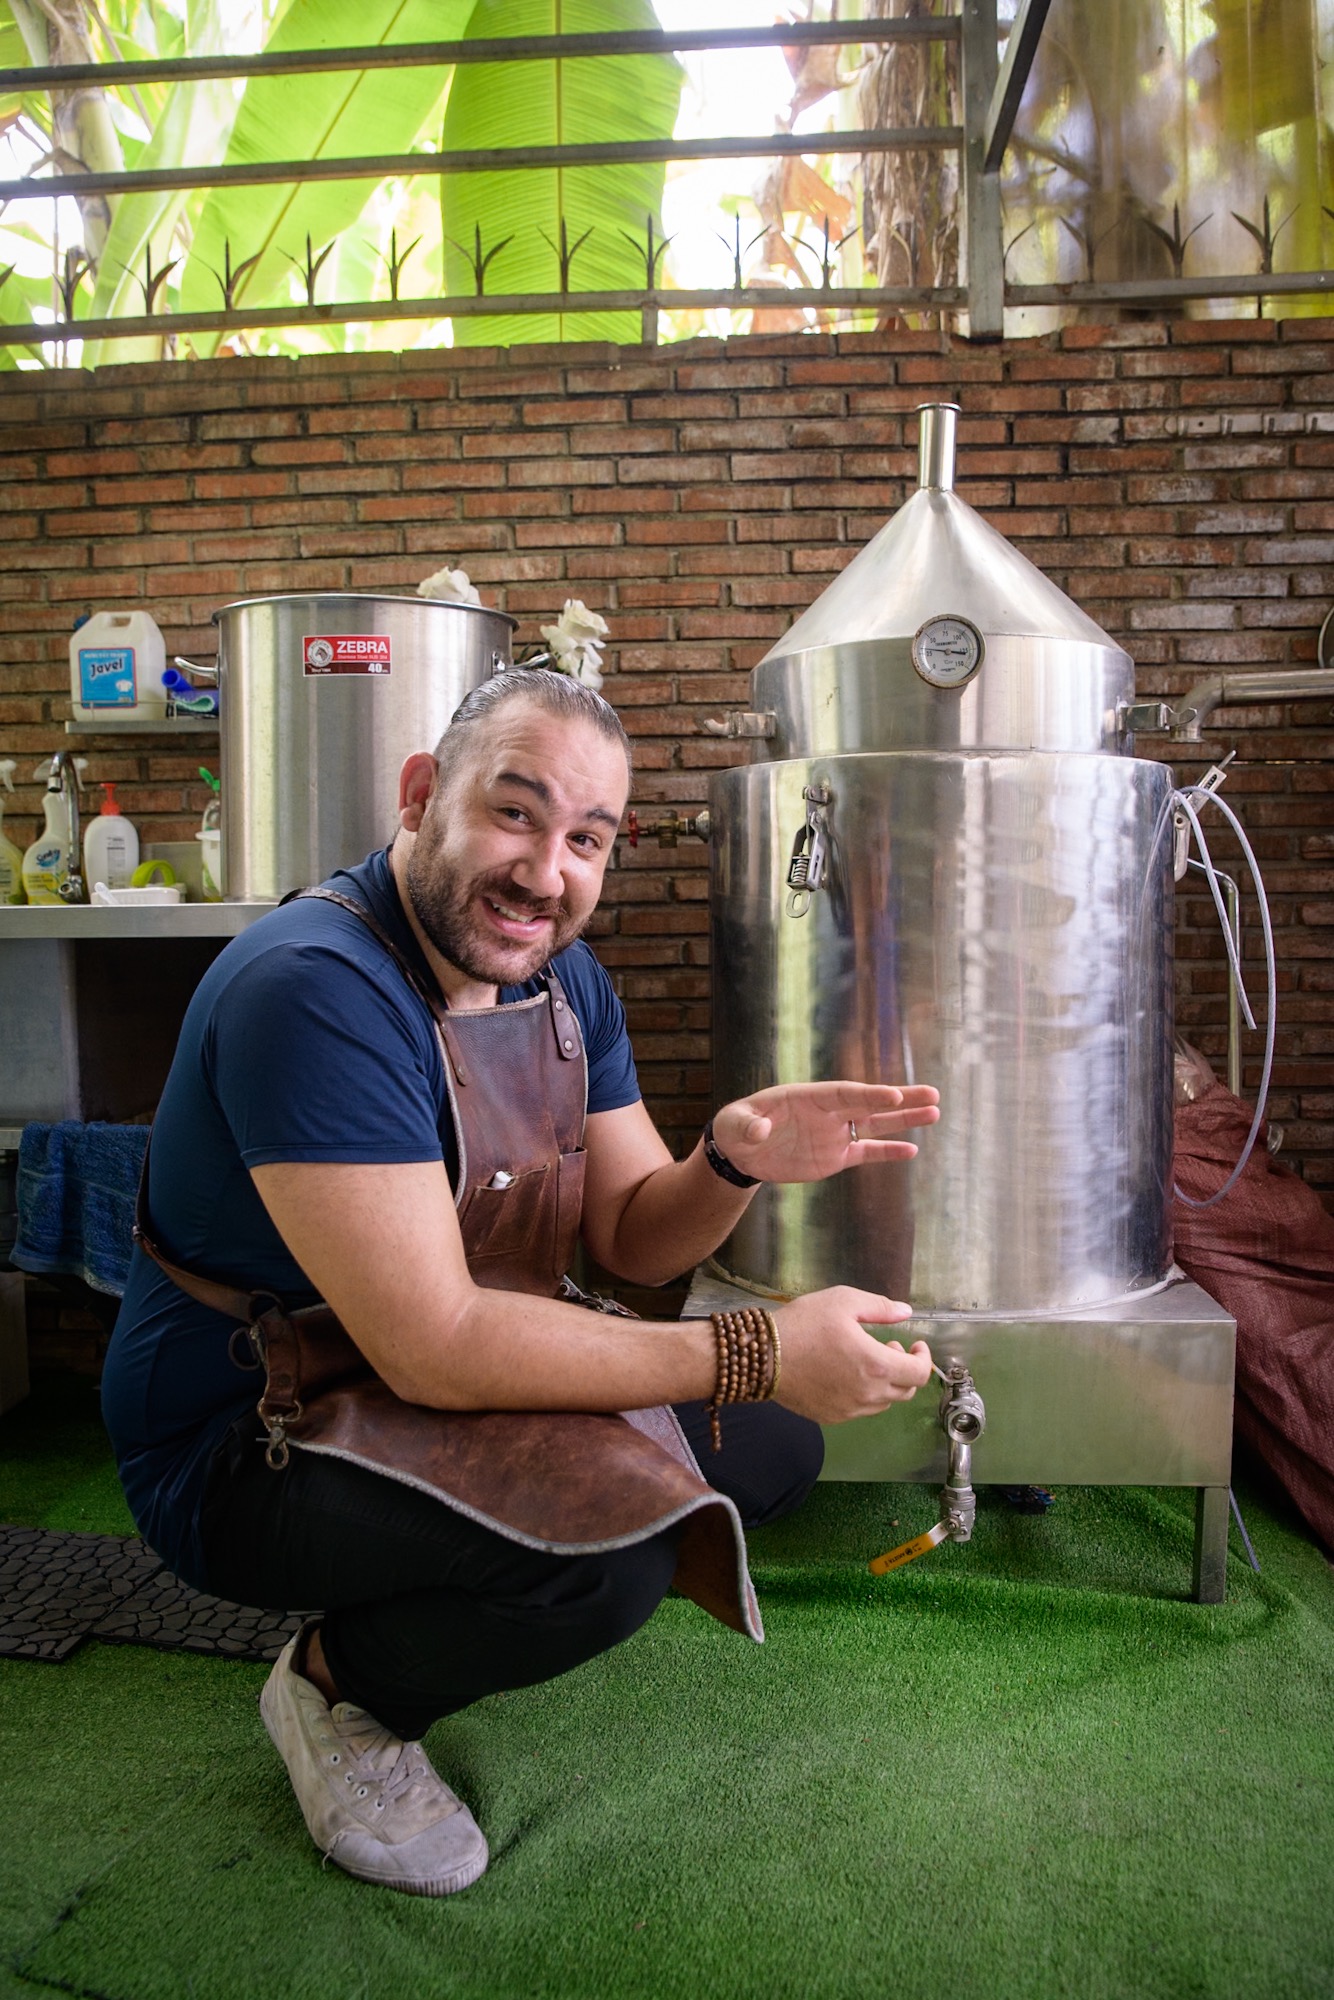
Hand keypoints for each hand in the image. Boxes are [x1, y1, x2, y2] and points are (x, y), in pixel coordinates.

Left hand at [711, 1081, 939, 1183]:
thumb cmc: (735, 1128)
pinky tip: (912, 1150)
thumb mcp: (734, 1124)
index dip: (869, 1094)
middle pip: (870, 1103)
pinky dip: (888, 1152)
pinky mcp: (835, 1156)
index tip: (894, 1095)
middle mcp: (828, 1112)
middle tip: (933, 1094)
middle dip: (901, 1099)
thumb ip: (748, 1124)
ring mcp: (835, 1133)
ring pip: (875, 1124)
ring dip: (904, 1120)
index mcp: (808, 1097)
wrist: (741, 1152)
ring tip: (935, 1113)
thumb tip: (759, 1131)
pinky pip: (866, 1153)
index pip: (845, 1094)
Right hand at [771, 1287, 931, 1423]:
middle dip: (904, 1368)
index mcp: (876, 1365)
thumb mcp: (843, 1302)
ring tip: (865, 1360)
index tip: (916, 1345)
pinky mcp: (832, 1418)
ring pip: (884, 1402)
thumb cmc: (803, 1324)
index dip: (923, 1359)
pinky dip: (865, 1394)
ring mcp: (850, 1410)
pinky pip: (861, 1410)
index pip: (919, 1374)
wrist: (762, 1357)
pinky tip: (846, 1375)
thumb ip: (880, 1308)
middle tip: (889, 1348)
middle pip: (906, 1390)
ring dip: (886, 1382)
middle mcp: (868, 1394)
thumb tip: (907, 1312)